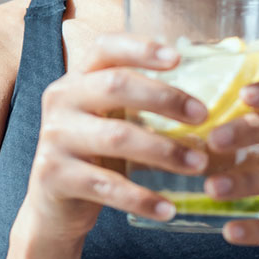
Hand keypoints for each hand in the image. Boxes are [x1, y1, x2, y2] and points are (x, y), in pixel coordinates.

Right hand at [23, 34, 209, 243]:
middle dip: (164, 99)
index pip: (105, 48)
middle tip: (203, 116)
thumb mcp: (110, 122)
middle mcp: (61, 100)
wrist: (53, 210)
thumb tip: (205, 102)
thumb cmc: (94, 158)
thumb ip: (141, 105)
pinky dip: (141, 198)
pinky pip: (106, 185)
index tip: (179, 57)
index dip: (141, 48)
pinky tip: (169, 209)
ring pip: (116, 136)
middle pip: (115, 86)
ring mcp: (54, 137)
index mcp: (77, 79)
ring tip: (199, 165)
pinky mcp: (53, 175)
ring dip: (164, 151)